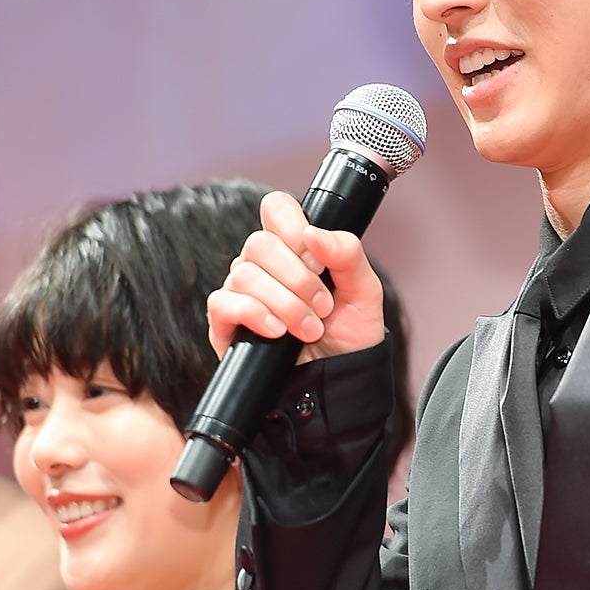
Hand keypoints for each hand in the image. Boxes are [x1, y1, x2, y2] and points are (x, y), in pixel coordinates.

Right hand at [207, 190, 384, 364]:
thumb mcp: (365, 291)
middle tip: (323, 305)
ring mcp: (241, 292)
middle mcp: (262, 265)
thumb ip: (347, 254)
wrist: (338, 381)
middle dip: (298, 278)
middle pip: (259, 243)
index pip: (276, 208)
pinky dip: (254, 315)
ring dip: (284, 304)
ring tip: (310, 328)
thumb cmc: (350, 334)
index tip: (317, 259)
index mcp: (293, 248)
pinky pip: (224, 303)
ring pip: (244, 275)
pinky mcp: (226, 322)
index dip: (292, 226)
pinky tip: (277, 332)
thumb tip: (314, 233)